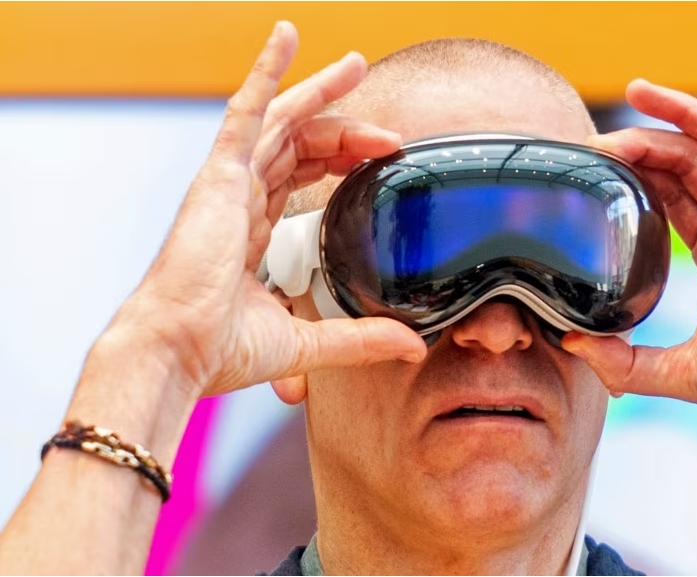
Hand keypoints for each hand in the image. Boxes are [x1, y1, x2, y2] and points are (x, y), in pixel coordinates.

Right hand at [104, 22, 426, 400]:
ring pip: (282, 122)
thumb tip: (412, 346)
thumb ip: (361, 337)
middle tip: (385, 128)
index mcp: (253, 232)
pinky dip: (265, 72)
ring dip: (319, 91)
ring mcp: (230, 184)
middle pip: (300, 145)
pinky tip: (286, 38)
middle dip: (344, 127)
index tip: (383, 158)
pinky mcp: (220, 176)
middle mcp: (241, 200)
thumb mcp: (308, 338)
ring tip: (356, 65)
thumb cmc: (221, 349)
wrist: (180, 350)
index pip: (301, 177)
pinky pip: (246, 111)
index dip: (341, 161)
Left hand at [562, 41, 696, 436]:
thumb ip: (626, 363)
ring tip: (638, 91)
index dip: (633, 179)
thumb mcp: (683, 370)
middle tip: (599, 140)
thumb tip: (574, 348)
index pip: (666, 199)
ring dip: (680, 112)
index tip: (594, 168)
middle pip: (684, 165)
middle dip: (642, 146)